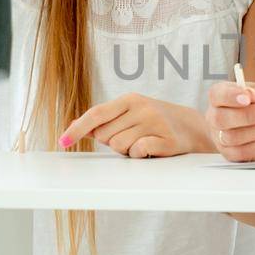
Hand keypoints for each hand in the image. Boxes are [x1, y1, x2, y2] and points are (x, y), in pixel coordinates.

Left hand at [59, 93, 202, 158]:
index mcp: (130, 99)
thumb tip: (72, 126)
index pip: (96, 114)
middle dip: (113, 142)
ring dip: (127, 151)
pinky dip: (139, 154)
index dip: (77, 129)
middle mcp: (142, 108)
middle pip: (106, 136)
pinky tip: (150, 149)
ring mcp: (155, 122)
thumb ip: (102, 119)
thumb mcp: (129, 113)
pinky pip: (138, 152)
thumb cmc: (154, 121)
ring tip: (142, 142)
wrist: (191, 127)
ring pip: (120, 147)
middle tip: (131, 138)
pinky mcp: (166, 140)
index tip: (62, 142)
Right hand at [205, 80, 254, 161]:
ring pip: (232, 137)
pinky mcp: (231, 153)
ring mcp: (221, 136)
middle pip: (220, 118)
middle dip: (249, 115)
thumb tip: (250, 93)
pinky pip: (241, 152)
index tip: (247, 98)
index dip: (229, 96)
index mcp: (223, 95)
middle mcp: (217, 115)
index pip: (216, 94)